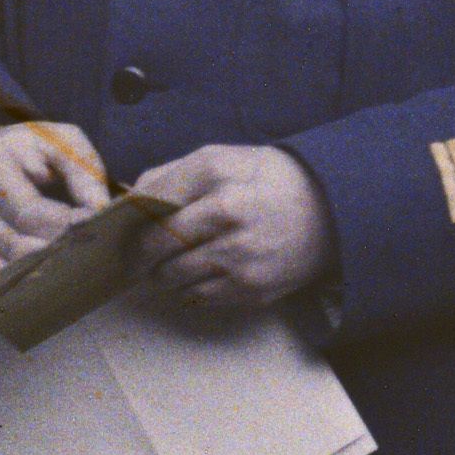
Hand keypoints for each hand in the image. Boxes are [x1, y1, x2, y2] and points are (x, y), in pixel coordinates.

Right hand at [0, 121, 108, 277]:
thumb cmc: (35, 149)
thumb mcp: (62, 142)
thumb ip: (83, 171)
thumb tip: (100, 208)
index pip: (29, 211)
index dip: (66, 225)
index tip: (97, 229)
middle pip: (16, 246)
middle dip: (58, 253)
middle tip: (91, 255)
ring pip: (4, 268)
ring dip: (42, 272)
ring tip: (75, 268)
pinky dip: (22, 281)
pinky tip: (48, 276)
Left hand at [128, 144, 333, 313]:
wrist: (332, 210)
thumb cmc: (270, 180)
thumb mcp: (225, 157)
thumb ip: (174, 173)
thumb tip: (131, 197)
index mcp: (217, 175)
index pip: (151, 202)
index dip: (129, 219)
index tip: (121, 228)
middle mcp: (227, 215)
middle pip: (156, 246)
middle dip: (138, 254)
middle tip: (134, 257)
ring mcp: (240, 257)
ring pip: (173, 278)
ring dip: (163, 274)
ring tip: (170, 263)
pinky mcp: (251, 290)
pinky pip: (198, 297)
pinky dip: (191, 288)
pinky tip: (201, 272)